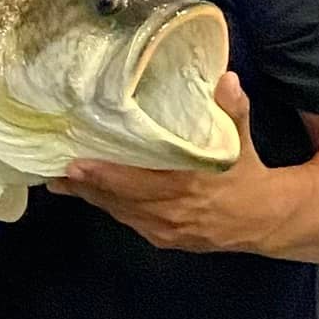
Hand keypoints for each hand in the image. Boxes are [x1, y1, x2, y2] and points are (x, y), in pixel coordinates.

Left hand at [45, 72, 282, 252]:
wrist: (264, 221)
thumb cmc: (246, 175)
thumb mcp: (241, 142)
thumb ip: (232, 110)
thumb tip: (226, 78)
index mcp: (187, 186)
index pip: (137, 182)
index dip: (104, 175)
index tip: (76, 163)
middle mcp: (170, 212)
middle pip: (118, 199)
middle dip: (84, 186)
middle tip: (54, 172)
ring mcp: (165, 230)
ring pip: (119, 213)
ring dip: (90, 198)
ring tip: (60, 183)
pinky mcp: (163, 240)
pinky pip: (128, 222)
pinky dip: (108, 208)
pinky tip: (89, 196)